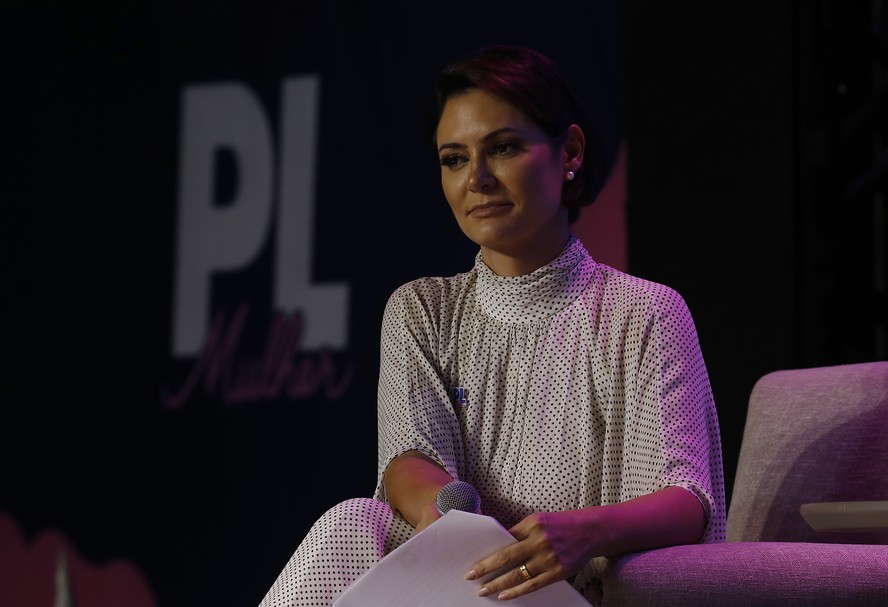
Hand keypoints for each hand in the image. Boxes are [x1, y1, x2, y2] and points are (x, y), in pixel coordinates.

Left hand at [464, 510, 595, 599]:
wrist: (592, 531)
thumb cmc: (561, 525)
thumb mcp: (539, 521)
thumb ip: (521, 533)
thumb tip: (499, 546)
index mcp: (532, 525)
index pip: (503, 540)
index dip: (487, 552)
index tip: (473, 561)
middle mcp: (539, 541)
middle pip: (505, 557)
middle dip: (485, 568)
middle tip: (470, 577)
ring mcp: (548, 558)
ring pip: (517, 575)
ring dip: (497, 584)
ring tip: (483, 591)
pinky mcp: (557, 572)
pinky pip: (532, 585)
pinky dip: (516, 591)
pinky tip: (504, 595)